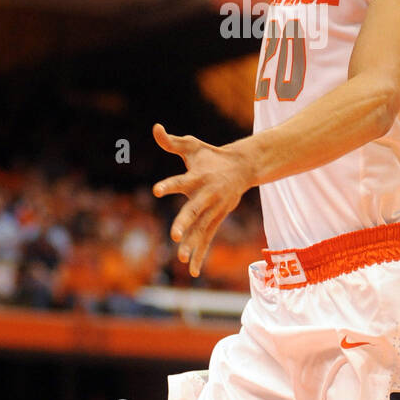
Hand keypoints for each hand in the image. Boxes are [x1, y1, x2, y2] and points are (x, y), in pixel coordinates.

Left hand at [152, 123, 253, 276]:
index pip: (181, 181)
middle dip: (184, 223)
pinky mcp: (217, 219)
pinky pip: (207, 239)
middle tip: (174, 235)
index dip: (169, 185)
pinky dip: (201, 254)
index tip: (156, 190)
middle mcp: (207, 195)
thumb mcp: (192, 146)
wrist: (243, 168)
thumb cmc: (211, 156)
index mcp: (198, 177)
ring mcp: (214, 210)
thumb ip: (171, 141)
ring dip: (193, 244)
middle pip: (194, 211)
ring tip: (181, 258)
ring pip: (202, 229)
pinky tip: (193, 271)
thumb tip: (155, 128)